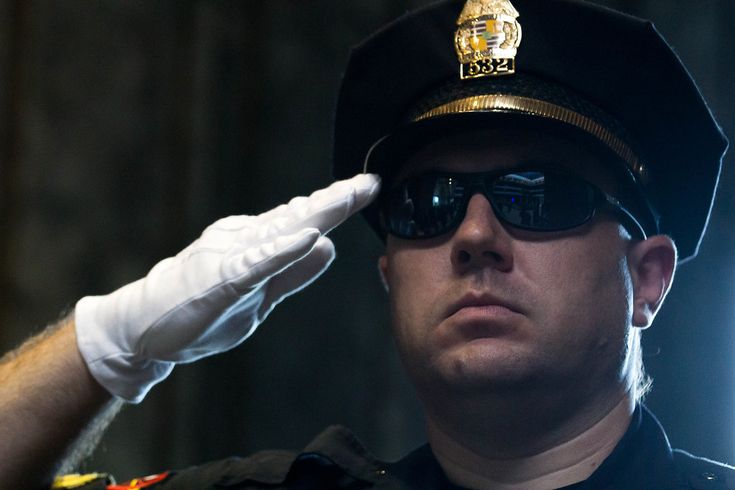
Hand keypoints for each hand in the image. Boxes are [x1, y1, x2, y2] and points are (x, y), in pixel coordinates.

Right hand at [75, 173, 380, 401]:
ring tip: (348, 195)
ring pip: (281, 231)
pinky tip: (309, 237)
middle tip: (369, 182)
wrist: (142, 329)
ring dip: (317, 213)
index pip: (302, 220)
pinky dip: (284, 250)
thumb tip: (329, 247)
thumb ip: (292, 272)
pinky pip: (257, 263)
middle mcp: (245, 240)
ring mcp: (231, 257)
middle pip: (298, 217)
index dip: (335, 205)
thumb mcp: (260, 295)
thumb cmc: (200, 310)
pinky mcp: (219, 279)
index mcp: (256, 243)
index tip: (366, 188)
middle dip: (335, 200)